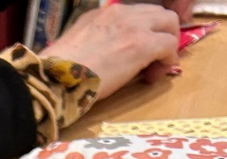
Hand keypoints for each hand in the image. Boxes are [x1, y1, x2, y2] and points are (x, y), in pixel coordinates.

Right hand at [45, 1, 182, 101]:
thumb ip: (96, 40)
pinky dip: (169, 59)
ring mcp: (133, 26)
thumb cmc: (58, 71)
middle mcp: (120, 13)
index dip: (142, 32)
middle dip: (162, 33)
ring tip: (156, 67)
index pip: (135, 14)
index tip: (136, 52)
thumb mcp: (78, 44)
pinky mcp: (143, 44)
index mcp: (102, 14)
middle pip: (158, 13)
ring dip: (168, 44)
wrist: (56, 78)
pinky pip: (170, 45)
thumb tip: (106, 55)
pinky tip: (158, 73)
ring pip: (169, 23)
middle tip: (154, 57)